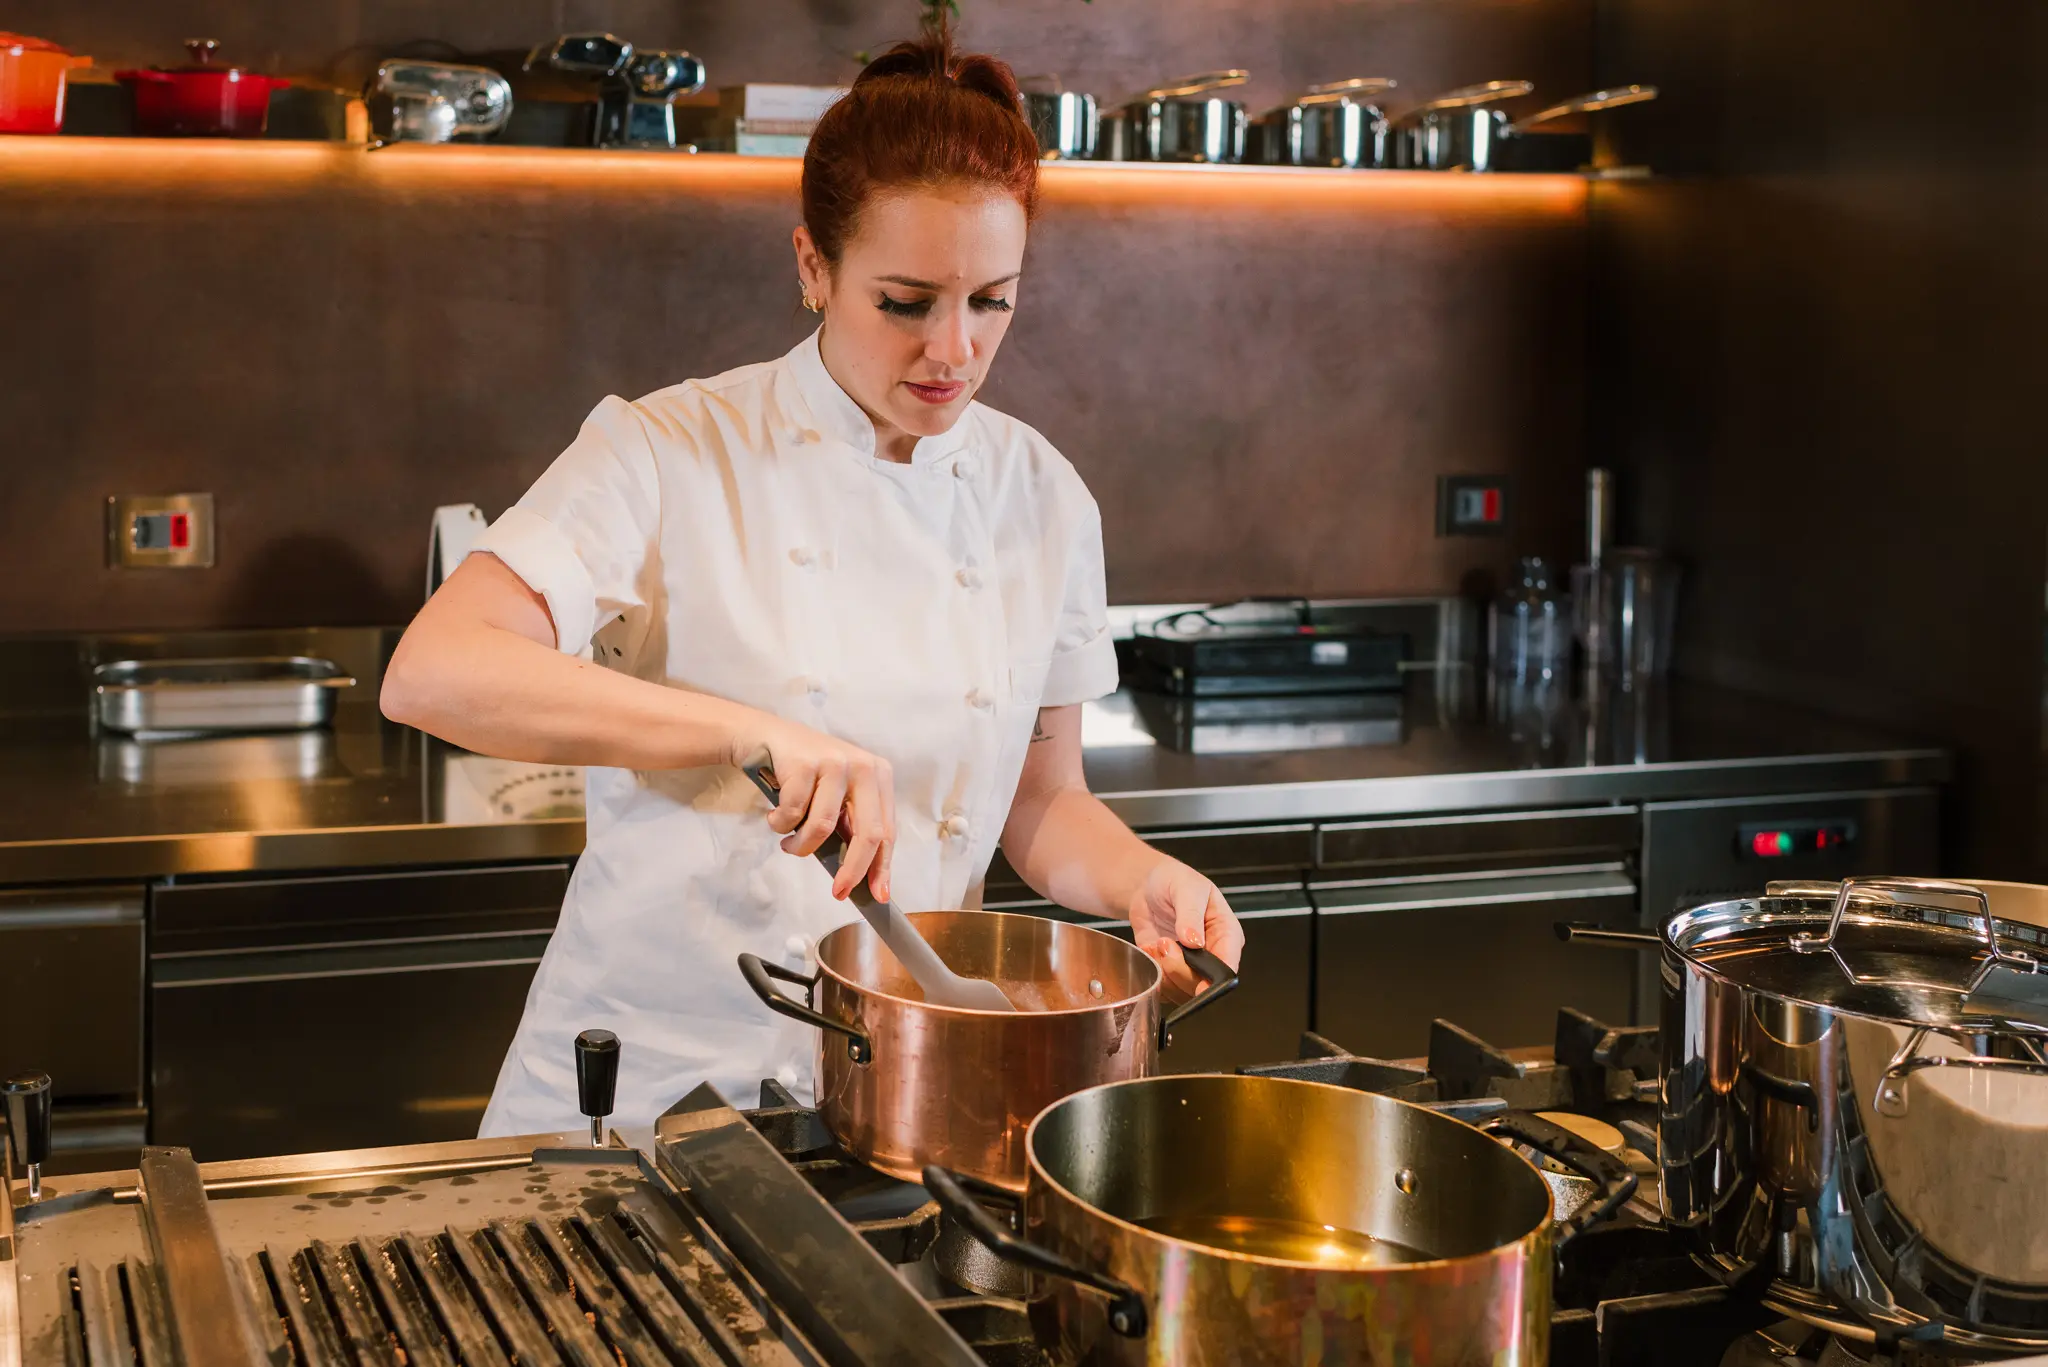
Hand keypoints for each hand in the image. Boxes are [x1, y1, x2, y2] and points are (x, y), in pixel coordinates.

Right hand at [729, 717, 895, 901]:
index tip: (877, 895)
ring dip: (800, 845)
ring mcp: (835, 763)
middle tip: (838, 891)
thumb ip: (851, 827)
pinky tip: (775, 817)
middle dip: (852, 869)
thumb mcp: (838, 796)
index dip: (882, 866)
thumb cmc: (807, 775)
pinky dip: (779, 825)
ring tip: (788, 843)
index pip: (887, 830)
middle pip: (868, 833)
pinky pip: (792, 814)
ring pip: (823, 827)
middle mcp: (864, 767)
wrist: (767, 736)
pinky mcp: (806, 763)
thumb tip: (861, 877)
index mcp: (879, 776)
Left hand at [1126, 857, 1244, 998]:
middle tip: (1165, 943)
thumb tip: (1195, 941)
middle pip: (1202, 983)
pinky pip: (1163, 987)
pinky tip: (1151, 948)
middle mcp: (1212, 954)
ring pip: (1181, 990)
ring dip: (1163, 970)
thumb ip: (1191, 914)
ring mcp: (1190, 965)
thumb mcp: (1186, 888)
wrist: (1149, 887)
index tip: (1201, 987)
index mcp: (1227, 934)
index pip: (1228, 966)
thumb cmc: (1174, 881)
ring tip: (1158, 942)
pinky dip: (1152, 971)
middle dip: (1179, 968)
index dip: (1216, 981)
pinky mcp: (1169, 970)